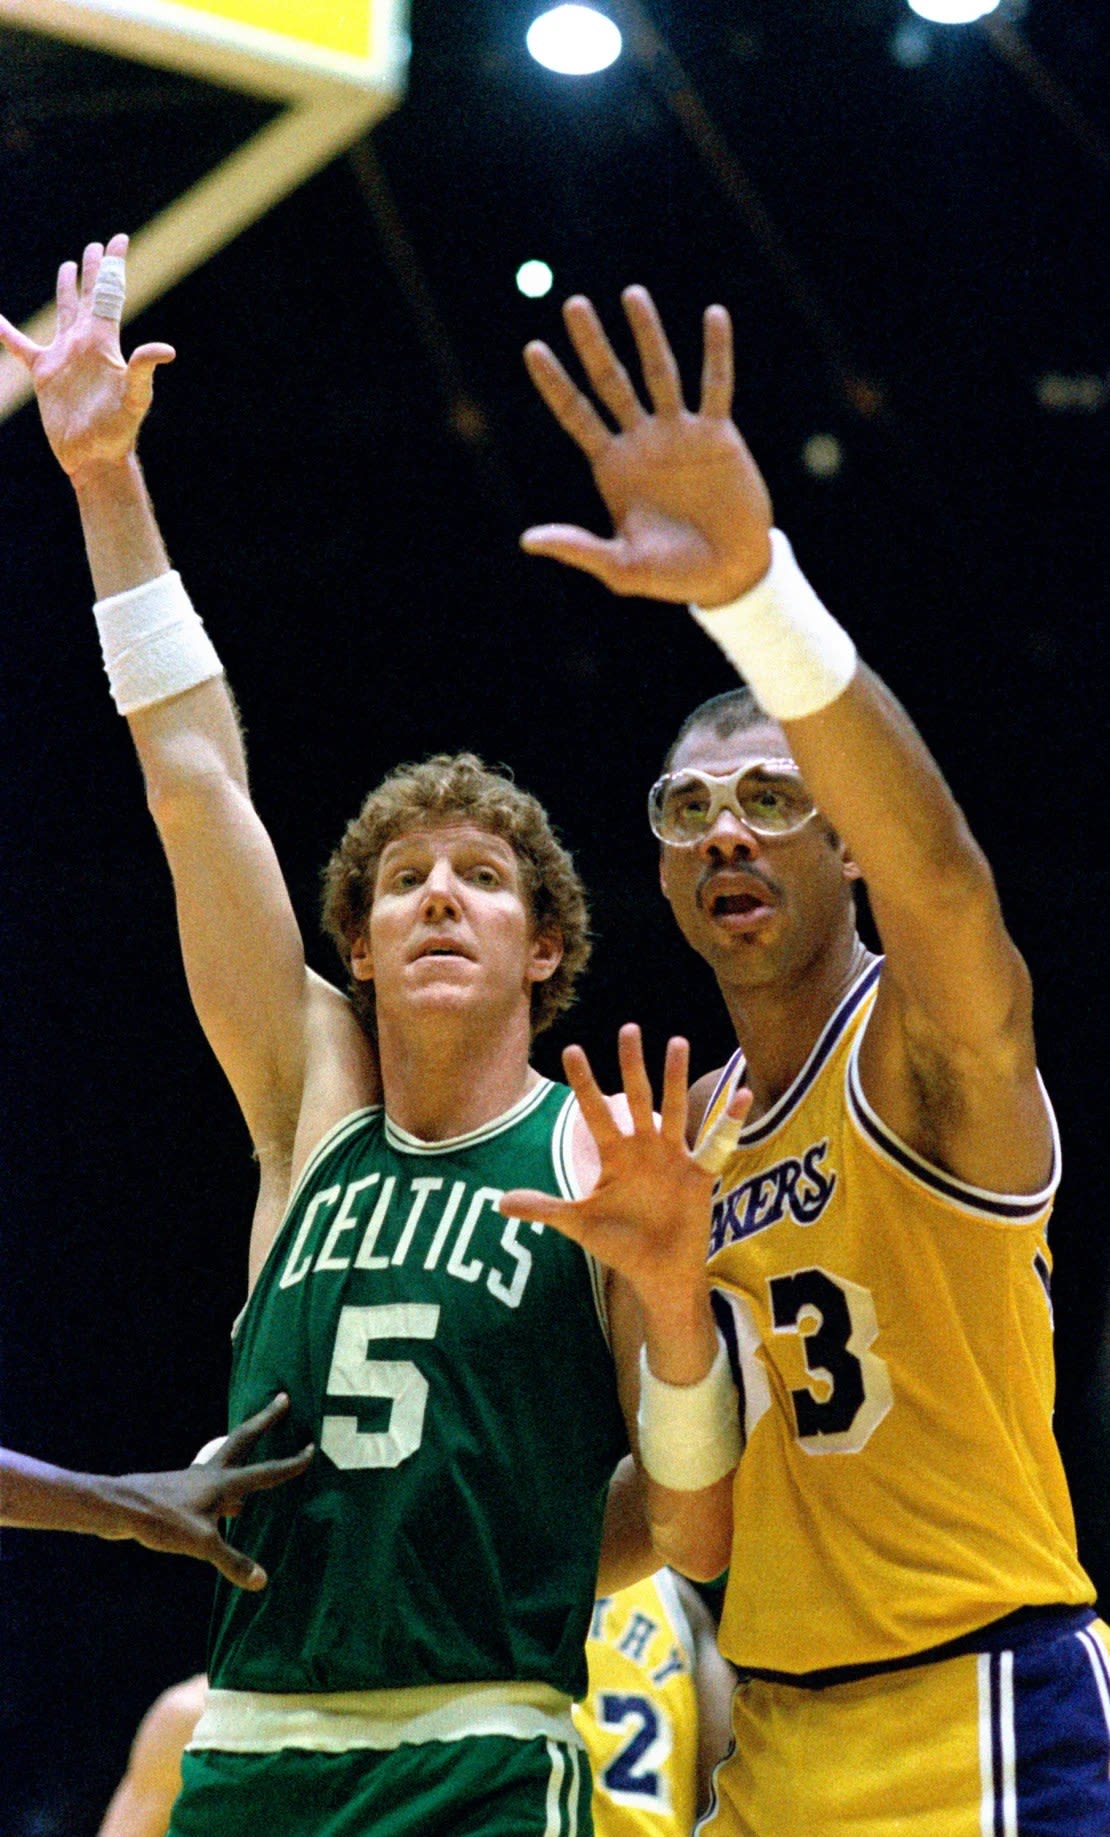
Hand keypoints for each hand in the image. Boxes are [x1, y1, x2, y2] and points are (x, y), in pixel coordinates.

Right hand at [0, 234, 173, 477]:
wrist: (94, 458)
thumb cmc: (118, 431)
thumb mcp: (134, 399)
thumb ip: (143, 371)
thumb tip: (166, 349)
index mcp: (103, 342)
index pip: (110, 294)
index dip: (113, 266)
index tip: (118, 238)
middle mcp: (85, 343)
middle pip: (89, 296)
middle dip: (92, 270)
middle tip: (94, 245)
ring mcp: (64, 356)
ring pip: (63, 313)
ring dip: (65, 290)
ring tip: (66, 268)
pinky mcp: (45, 374)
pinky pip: (21, 346)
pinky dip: (6, 332)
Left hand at [112, 1393, 312, 1588]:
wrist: (120, 1507)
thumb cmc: (161, 1520)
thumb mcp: (201, 1544)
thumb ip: (232, 1562)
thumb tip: (263, 1581)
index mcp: (223, 1482)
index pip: (266, 1471)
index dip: (291, 1463)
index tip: (312, 1449)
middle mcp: (212, 1473)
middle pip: (244, 1439)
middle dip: (266, 1420)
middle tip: (283, 1398)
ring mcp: (195, 1479)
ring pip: (228, 1459)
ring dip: (246, 1450)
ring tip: (259, 1448)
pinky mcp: (181, 1490)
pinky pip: (213, 1483)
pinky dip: (227, 1488)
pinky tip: (228, 1504)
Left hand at [499, 1023, 749, 1310]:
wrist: (658, 1273)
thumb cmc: (619, 1245)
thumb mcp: (578, 1224)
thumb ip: (544, 1208)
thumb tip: (499, 1204)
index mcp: (614, 1156)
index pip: (594, 1112)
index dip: (583, 1083)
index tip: (571, 1050)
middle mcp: (643, 1148)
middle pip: (636, 1097)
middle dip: (631, 1065)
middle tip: (628, 1028)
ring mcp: (672, 1158)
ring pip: (673, 1109)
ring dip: (675, 1077)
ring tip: (676, 1041)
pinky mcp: (698, 1174)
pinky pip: (715, 1143)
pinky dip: (730, 1121)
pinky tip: (743, 1095)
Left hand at [522, 286, 772, 605]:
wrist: (729, 575)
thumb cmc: (673, 576)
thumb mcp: (621, 567)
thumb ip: (578, 548)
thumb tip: (527, 540)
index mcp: (613, 467)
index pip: (576, 415)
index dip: (554, 383)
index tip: (531, 348)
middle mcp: (642, 442)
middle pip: (610, 381)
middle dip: (591, 344)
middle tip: (572, 303)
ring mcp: (680, 434)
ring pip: (660, 372)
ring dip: (647, 333)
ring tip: (631, 294)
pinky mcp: (718, 436)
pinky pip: (717, 385)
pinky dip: (717, 352)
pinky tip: (714, 315)